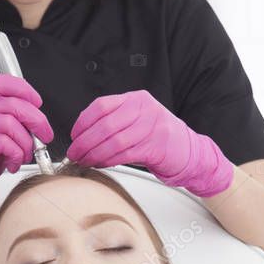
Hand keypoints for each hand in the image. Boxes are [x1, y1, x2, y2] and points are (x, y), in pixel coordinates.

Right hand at [0, 74, 54, 232]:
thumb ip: (12, 124)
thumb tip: (38, 121)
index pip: (2, 83)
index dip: (24, 89)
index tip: (37, 104)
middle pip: (15, 103)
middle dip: (38, 121)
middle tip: (45, 136)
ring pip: (13, 124)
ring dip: (26, 144)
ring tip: (22, 156)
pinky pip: (8, 144)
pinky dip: (16, 156)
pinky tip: (11, 164)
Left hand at [66, 90, 233, 196]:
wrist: (188, 151)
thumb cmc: (158, 138)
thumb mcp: (137, 120)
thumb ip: (115, 121)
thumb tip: (83, 135)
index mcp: (136, 99)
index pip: (101, 106)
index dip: (83, 122)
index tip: (74, 135)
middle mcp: (144, 109)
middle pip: (105, 125)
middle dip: (84, 142)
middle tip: (74, 153)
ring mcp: (151, 127)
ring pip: (113, 141)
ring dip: (94, 154)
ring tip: (84, 161)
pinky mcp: (155, 146)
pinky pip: (124, 154)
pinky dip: (108, 161)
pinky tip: (100, 164)